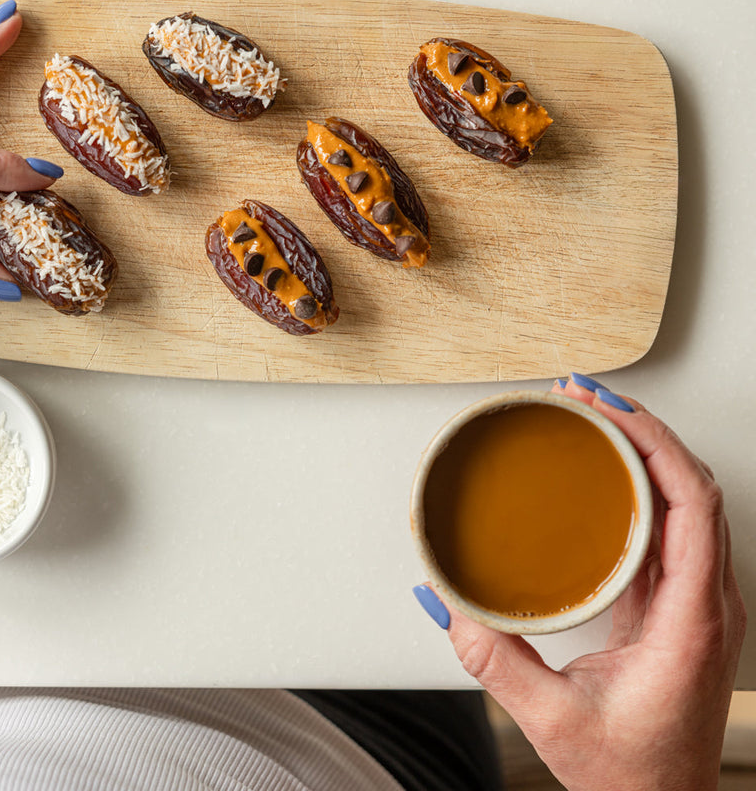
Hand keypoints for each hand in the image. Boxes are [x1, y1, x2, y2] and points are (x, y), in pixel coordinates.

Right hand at [415, 375, 745, 790]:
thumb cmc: (633, 776)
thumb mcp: (552, 719)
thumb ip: (494, 659)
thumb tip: (444, 602)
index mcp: (691, 621)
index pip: (691, 503)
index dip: (651, 442)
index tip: (605, 409)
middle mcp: (706, 602)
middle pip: (691, 485)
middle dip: (641, 427)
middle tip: (584, 397)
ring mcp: (695, 602)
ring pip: (684, 499)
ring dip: (641, 450)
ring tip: (591, 417)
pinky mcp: (675, 606)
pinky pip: (666, 526)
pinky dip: (637, 485)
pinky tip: (601, 473)